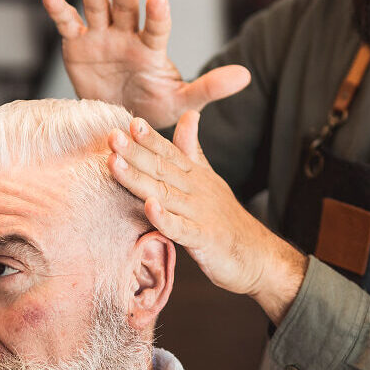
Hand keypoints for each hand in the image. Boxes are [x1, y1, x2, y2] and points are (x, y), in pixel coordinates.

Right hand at [41, 0, 249, 127]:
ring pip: (97, 5)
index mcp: (152, 48)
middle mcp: (127, 34)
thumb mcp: (182, 102)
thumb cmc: (153, 108)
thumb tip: (246, 76)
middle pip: (126, 5)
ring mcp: (101, 36)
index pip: (157, 27)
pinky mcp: (77, 43)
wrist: (118, 120)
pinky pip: (67, 23)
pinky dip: (58, 8)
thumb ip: (209, 88)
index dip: (157, 14)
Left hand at [108, 112, 307, 324]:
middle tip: (112, 136)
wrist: (258, 254)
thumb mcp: (209, 178)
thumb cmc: (225, 218)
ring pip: (164, 194)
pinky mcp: (204, 239)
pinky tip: (149, 207)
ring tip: (115, 164)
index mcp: (196, 176)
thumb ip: (193, 149)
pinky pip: (181, 229)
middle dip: (135, 152)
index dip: (149, 138)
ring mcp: (200, 214)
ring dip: (138, 179)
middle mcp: (197, 190)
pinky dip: (165, 219)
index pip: (169, 152)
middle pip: (162, 169)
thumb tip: (189, 114)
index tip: (129, 121)